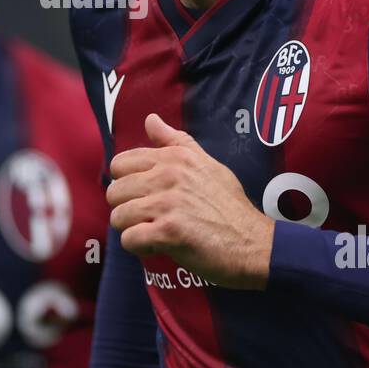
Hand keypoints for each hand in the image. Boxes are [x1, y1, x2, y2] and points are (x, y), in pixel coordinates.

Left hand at [107, 113, 273, 289]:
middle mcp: (169, 175)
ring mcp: (168, 203)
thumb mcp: (207, 164)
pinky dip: (138, 247)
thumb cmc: (229, 206)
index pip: (120, 163)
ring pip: (118, 216)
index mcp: (175, 157)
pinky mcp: (169, 231)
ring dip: (132, 229)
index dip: (126, 183)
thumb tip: (150, 119)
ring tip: (154, 232)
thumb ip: (176, 141)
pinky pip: (129, 239)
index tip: (145, 195)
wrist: (254, 243)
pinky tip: (157, 246)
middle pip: (114, 192)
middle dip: (126, 209)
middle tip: (149, 218)